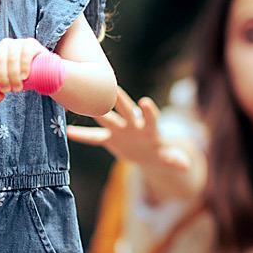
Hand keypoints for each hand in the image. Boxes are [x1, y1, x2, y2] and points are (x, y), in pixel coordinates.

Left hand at [0, 37, 47, 102]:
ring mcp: (17, 43)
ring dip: (13, 75)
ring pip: (11, 58)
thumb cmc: (17, 77)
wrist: (40, 71)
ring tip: (17, 88)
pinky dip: (23, 66)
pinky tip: (24, 76)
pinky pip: (25, 53)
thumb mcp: (6, 84)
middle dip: (2, 77)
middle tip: (7, 90)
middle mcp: (4, 45)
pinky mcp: (31, 44)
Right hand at [67, 87, 190, 171]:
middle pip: (126, 109)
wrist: (148, 154)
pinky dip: (81, 135)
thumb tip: (186, 165)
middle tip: (111, 87)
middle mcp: (134, 124)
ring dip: (95, 111)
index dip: (148, 111)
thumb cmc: (161, 153)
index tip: (145, 102)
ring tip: (81, 99)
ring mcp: (120, 129)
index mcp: (150, 129)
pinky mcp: (109, 137)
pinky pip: (93, 137)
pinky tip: (66, 132)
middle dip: (119, 100)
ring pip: (106, 117)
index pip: (150, 117)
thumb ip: (175, 160)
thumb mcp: (169, 158)